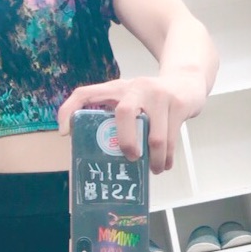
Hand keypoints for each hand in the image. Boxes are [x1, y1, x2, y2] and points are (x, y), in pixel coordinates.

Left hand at [57, 71, 207, 173]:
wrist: (187, 82)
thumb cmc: (151, 99)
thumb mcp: (130, 100)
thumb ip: (114, 118)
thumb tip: (99, 153)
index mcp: (116, 88)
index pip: (85, 93)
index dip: (69, 110)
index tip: (63, 133)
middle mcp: (135, 87)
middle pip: (124, 113)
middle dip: (127, 141)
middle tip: (130, 158)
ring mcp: (158, 95)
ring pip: (154, 136)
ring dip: (154, 159)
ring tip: (154, 169)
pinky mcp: (177, 104)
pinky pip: (171, 139)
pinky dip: (167, 157)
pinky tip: (165, 164)